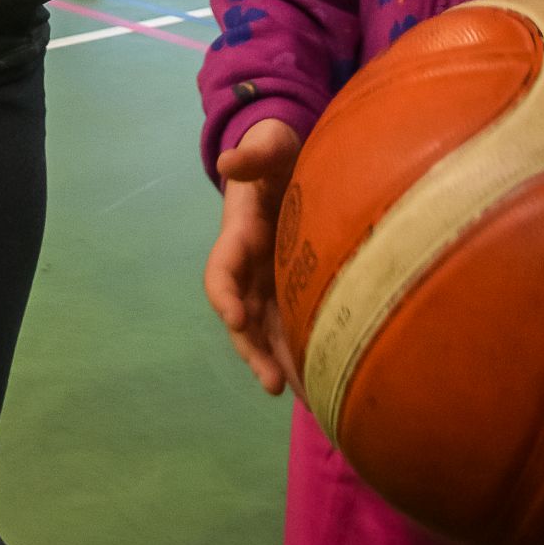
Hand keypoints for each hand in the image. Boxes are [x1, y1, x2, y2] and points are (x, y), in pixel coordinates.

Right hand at [204, 117, 304, 396]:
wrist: (288, 165)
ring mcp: (270, 283)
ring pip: (266, 332)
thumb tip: (229, 160)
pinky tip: (321, 387)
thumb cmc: (276, 154)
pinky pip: (292, 330)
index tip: (236, 318)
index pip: (222, 271)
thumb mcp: (269, 146)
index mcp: (239, 235)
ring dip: (277, 364)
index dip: (225, 296)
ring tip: (302, 398)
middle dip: (252, 349)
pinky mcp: (294, 291)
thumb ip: (255, 152)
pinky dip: (300, 359)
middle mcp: (250, 268)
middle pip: (242, 316)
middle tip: (272, 382)